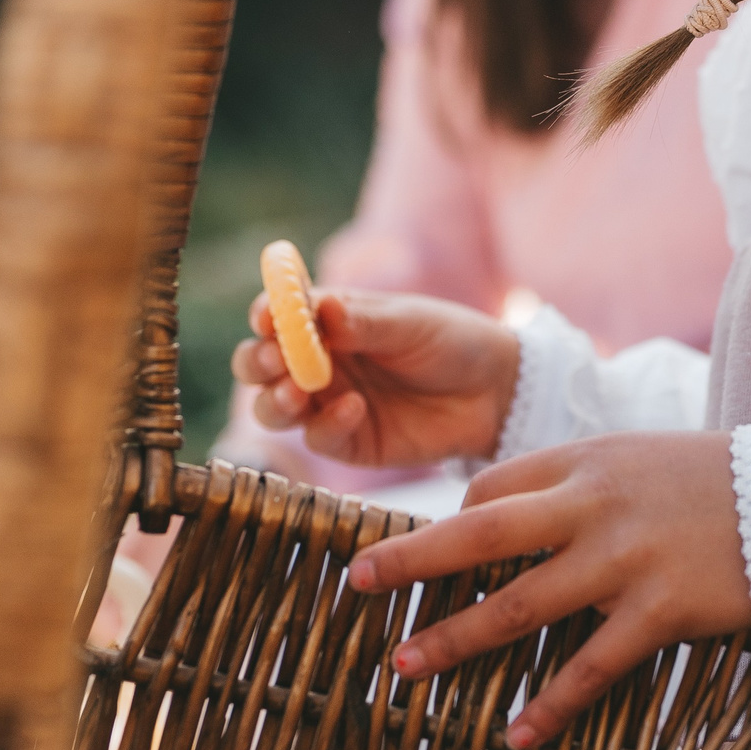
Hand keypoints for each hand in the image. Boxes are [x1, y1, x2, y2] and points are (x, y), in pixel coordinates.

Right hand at [232, 288, 519, 468]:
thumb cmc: (449, 341)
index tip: (266, 318)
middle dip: (258, 363)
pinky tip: (354, 409)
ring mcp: (326, 404)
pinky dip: (327, 424)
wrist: (493, 392)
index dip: (265, 315)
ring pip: (273, 408)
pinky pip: (318, 438)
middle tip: (276, 362)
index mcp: (325, 321)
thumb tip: (319, 307)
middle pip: (258, 365)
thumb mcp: (409, 323)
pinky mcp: (346, 442)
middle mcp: (316, 362)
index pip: (277, 316)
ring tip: (300, 391)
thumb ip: (363, 321)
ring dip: (275, 400)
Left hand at [346, 432, 750, 748]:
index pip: (489, 491)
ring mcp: (623, 560)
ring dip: (455, 639)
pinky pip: (590, 667)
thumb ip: (570, 484)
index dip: (449, 527)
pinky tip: (517, 736)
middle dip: (411, 563)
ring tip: (405, 667)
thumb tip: (496, 517)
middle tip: (357, 585)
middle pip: (479, 536)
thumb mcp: (630, 457)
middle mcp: (592, 506)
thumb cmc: (706, 480)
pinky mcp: (659, 611)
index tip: (422, 558)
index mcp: (581, 460)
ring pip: (518, 606)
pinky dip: (549, 706)